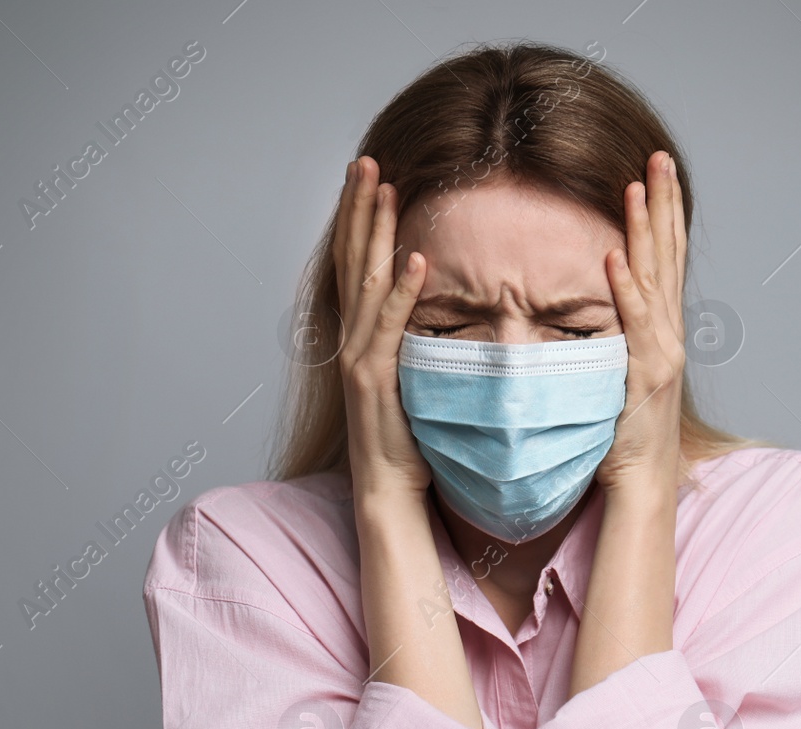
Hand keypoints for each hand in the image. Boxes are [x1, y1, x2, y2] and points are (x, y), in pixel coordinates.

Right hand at [334, 156, 432, 502]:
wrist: (390, 495)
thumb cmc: (408, 444)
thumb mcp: (416, 381)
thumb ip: (421, 344)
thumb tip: (446, 314)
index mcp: (364, 338)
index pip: (360, 266)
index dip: (361, 221)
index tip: (371, 178)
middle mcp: (354, 342)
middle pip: (354, 261)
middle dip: (359, 208)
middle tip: (366, 161)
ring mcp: (360, 360)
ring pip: (366, 282)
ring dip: (375, 232)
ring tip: (383, 187)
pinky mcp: (374, 381)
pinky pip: (390, 328)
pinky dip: (402, 293)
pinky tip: (414, 259)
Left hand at [596, 149, 687, 502]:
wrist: (642, 481)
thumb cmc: (624, 436)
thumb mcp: (617, 375)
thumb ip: (613, 340)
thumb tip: (592, 312)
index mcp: (661, 330)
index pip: (663, 260)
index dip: (661, 214)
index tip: (653, 173)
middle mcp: (668, 333)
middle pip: (666, 255)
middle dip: (663, 203)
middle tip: (659, 157)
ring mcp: (661, 351)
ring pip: (653, 277)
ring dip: (646, 229)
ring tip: (638, 184)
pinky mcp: (645, 373)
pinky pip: (633, 321)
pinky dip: (625, 288)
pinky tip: (615, 254)